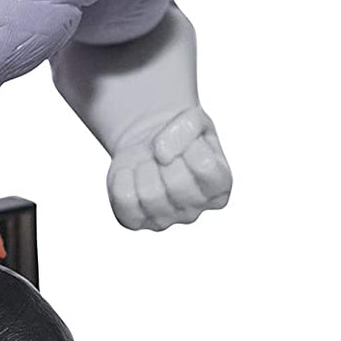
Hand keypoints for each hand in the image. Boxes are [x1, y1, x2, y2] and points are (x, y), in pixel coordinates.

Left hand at [107, 107, 231, 231]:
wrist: (151, 147)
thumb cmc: (180, 137)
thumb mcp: (194, 118)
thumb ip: (188, 126)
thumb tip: (162, 155)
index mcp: (219, 188)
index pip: (205, 168)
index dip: (190, 146)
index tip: (185, 143)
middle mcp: (196, 210)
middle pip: (178, 184)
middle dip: (164, 159)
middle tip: (162, 153)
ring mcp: (166, 220)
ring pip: (149, 195)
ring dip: (142, 168)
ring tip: (146, 163)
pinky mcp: (136, 221)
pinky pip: (124, 201)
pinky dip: (121, 179)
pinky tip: (130, 173)